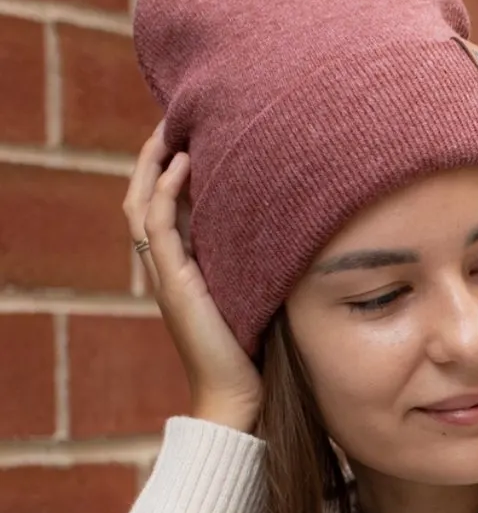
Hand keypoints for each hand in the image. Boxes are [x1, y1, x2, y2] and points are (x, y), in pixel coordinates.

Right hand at [125, 127, 262, 434]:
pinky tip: (185, 164)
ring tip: (171, 130)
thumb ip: (261, 256)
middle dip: (155, 158)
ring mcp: (167, 274)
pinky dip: (168, 192)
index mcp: (185, 266)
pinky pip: (159, 226)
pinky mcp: (175, 283)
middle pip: (144, 197)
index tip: (191, 136)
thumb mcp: (260, 288)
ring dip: (155, 164)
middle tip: (173, 119)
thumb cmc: (261, 346)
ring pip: (143, 204)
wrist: (243, 392)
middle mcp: (169, 266)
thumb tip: (298, 220)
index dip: (170, 171)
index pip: (165, 206)